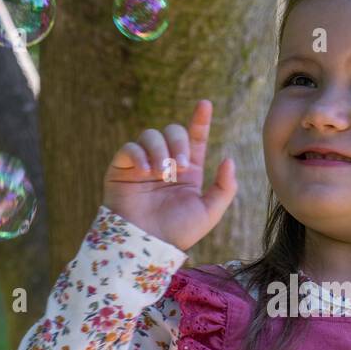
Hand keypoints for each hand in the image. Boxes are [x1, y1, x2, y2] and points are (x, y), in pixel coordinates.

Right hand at [102, 100, 236, 251]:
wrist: (146, 245)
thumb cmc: (178, 232)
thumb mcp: (209, 213)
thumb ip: (225, 187)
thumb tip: (228, 159)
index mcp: (188, 171)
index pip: (195, 138)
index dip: (200, 120)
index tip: (204, 104)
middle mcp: (166, 163)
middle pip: (173, 132)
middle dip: (179, 142)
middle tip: (180, 165)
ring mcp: (143, 164)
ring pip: (151, 135)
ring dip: (159, 150)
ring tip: (161, 173)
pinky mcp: (122, 169)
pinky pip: (129, 148)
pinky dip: (138, 155)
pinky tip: (145, 171)